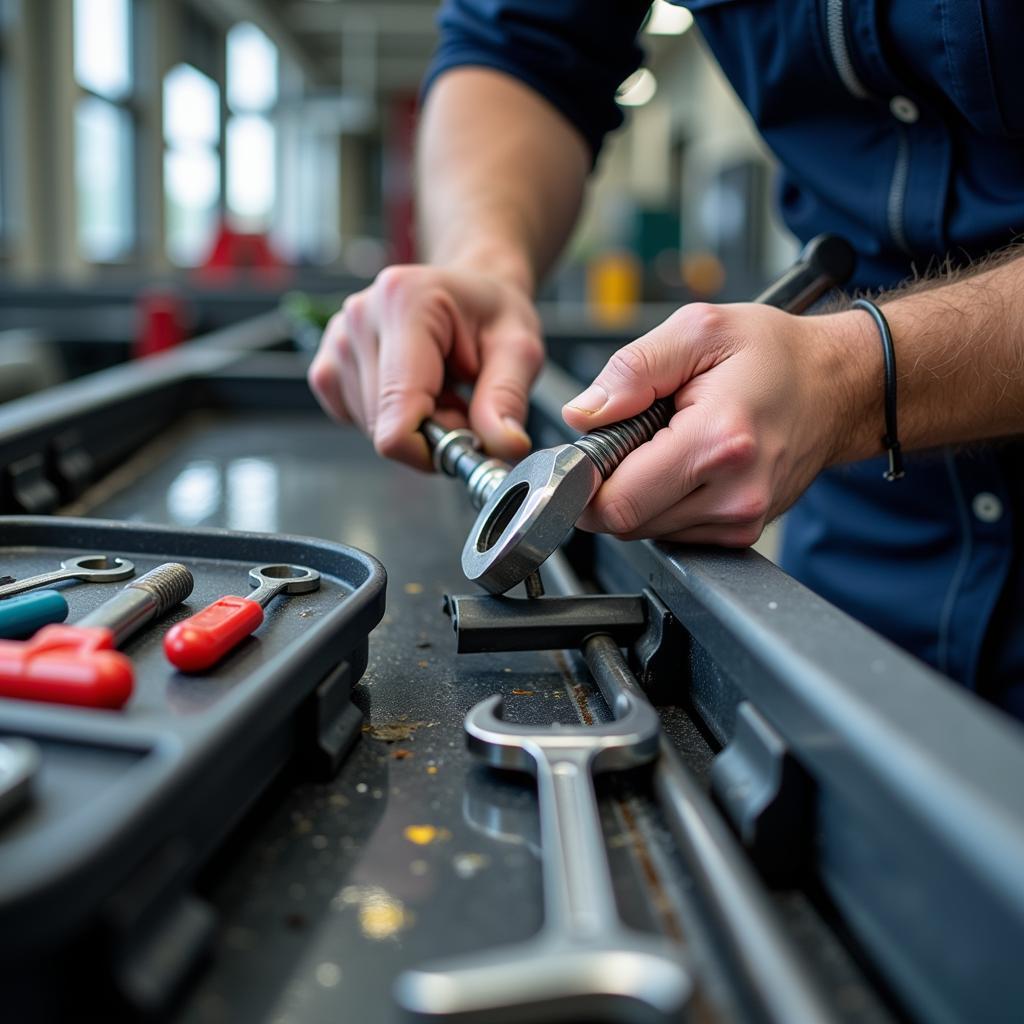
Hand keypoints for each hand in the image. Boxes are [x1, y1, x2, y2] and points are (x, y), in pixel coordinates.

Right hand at [308, 265, 543, 469]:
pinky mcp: (328, 362)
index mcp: (407, 303)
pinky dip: (388, 418)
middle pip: (383, 428)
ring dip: (412, 425)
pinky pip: (353, 418)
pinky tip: (413, 389)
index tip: (463, 438)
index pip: (397, 416)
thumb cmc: (492, 314)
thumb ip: (508, 398)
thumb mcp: (519, 350)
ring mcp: (338, 339)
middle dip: (428, 432)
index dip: (430, 449)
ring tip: (441, 388)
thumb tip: (505, 447)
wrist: (471, 294)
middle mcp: (361, 316)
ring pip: (370, 428)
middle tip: (460, 400)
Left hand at [562, 302, 875, 545]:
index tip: (584, 453)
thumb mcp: (699, 330)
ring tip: (666, 444)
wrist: (838, 385)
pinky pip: (673, 530)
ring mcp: (742, 519)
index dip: (583, 482)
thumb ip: (632, 371)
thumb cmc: (775, 354)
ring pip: (646, 529)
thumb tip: (582, 415)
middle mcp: (734, 493)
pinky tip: (685, 464)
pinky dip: (663, 501)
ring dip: (637, 492)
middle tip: (629, 437)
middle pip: (626, 522)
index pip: (618, 502)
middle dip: (609, 483)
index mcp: (718, 441)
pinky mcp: (743, 531)